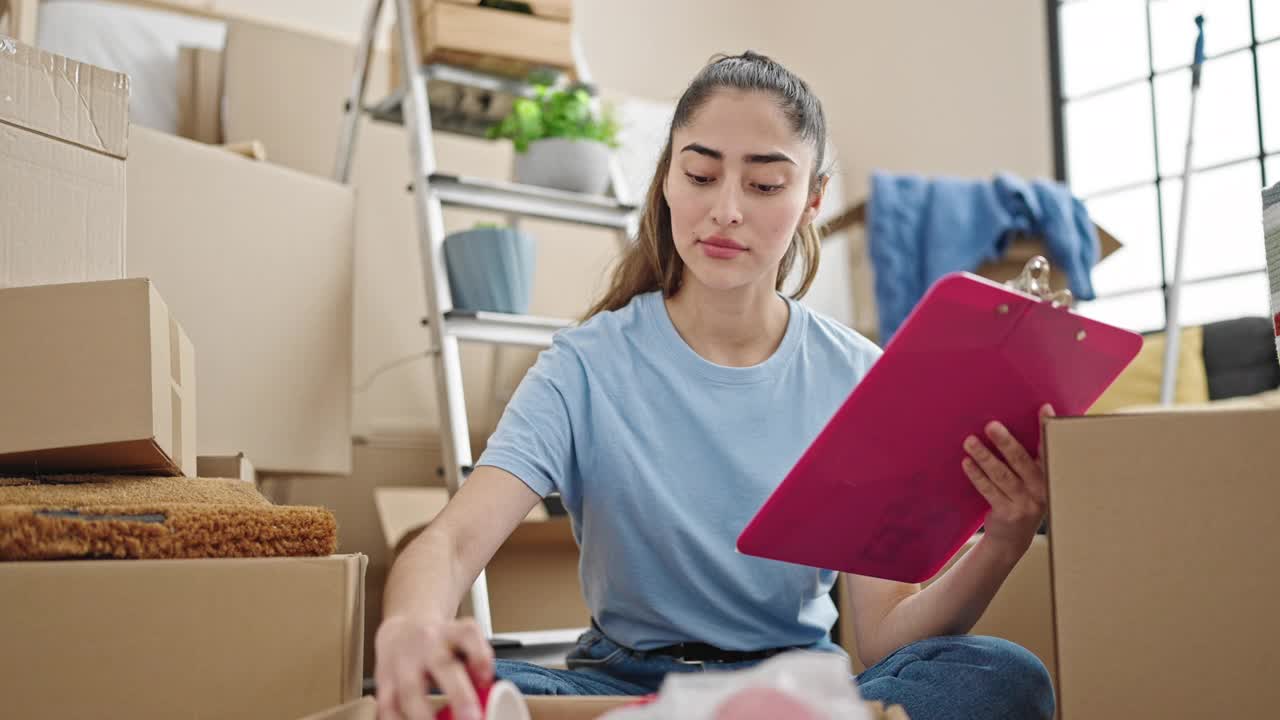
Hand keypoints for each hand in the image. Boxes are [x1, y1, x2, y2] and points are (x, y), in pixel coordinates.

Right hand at [375, 615, 494, 719]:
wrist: (401, 630)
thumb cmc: (438, 643)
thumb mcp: (462, 642)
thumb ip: (476, 662)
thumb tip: (486, 691)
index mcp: (452, 632)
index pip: (468, 634)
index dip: (480, 656)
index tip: (486, 680)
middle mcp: (427, 644)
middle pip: (442, 664)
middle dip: (458, 694)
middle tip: (471, 718)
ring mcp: (403, 661)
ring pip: (410, 689)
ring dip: (423, 715)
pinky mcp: (384, 679)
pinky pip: (387, 704)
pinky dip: (396, 719)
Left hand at [961, 404, 1053, 552]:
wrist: (1012, 540)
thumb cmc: (1020, 500)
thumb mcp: (1031, 482)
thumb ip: (1028, 460)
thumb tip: (1007, 427)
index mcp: (1049, 476)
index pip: (1048, 448)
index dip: (1046, 429)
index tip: (1044, 408)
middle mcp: (1041, 490)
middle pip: (1021, 461)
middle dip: (1005, 442)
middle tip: (991, 425)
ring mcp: (1025, 504)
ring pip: (1001, 475)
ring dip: (984, 456)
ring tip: (969, 441)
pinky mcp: (1007, 514)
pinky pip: (989, 490)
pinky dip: (976, 475)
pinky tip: (967, 462)